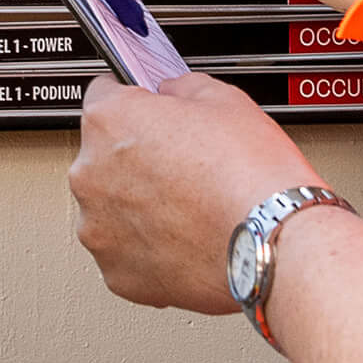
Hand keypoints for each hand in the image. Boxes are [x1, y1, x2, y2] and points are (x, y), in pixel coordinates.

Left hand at [70, 74, 322, 314]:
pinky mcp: (118, 274)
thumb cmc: (250, 174)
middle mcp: (90, 175)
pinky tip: (186, 238)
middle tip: (182, 166)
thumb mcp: (222, 97)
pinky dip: (149, 247)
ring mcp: (99, 229)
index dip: (134, 102)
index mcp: (109, 122)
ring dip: (138, 206)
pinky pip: (126, 252)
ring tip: (188, 207)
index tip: (150, 114)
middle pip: (103, 157)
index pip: (103, 96)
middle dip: (136, 160)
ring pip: (111, 209)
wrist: (272, 241)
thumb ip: (179, 89)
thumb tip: (170, 94)